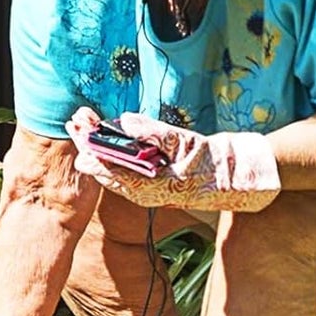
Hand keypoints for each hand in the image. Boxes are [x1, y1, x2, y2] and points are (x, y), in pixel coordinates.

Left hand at [67, 111, 280, 212]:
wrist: (241, 178)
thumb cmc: (218, 162)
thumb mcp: (188, 143)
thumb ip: (156, 134)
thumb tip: (126, 122)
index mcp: (159, 187)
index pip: (119, 172)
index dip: (98, 156)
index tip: (81, 142)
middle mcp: (152, 192)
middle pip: (114, 172)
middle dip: (93, 148)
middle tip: (75, 125)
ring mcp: (155, 189)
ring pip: (119, 172)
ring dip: (101, 150)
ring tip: (84, 128)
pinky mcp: (160, 183)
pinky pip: (130, 174)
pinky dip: (116, 158)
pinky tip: (106, 144)